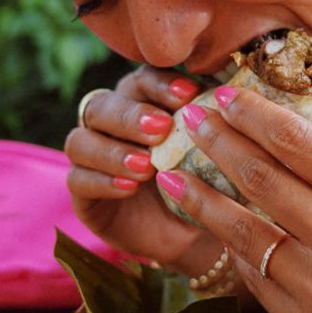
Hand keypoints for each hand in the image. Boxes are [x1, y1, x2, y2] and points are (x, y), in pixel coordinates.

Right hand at [65, 66, 219, 272]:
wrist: (195, 233)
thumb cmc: (205, 181)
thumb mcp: (213, 151)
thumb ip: (213, 122)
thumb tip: (234, 94)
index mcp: (142, 102)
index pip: (141, 79)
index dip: (160, 84)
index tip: (188, 94)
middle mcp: (109, 124)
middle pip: (104, 105)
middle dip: (132, 115)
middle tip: (162, 128)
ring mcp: (90, 158)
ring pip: (81, 140)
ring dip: (113, 151)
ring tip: (147, 166)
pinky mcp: (82, 193)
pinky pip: (77, 180)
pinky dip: (103, 181)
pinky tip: (130, 187)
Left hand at [156, 86, 311, 312]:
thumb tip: (278, 138)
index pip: (296, 140)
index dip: (252, 113)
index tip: (225, 95)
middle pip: (261, 179)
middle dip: (217, 142)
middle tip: (190, 121)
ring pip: (243, 231)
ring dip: (201, 197)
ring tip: (172, 173)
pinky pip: (256, 278)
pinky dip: (235, 248)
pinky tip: (217, 228)